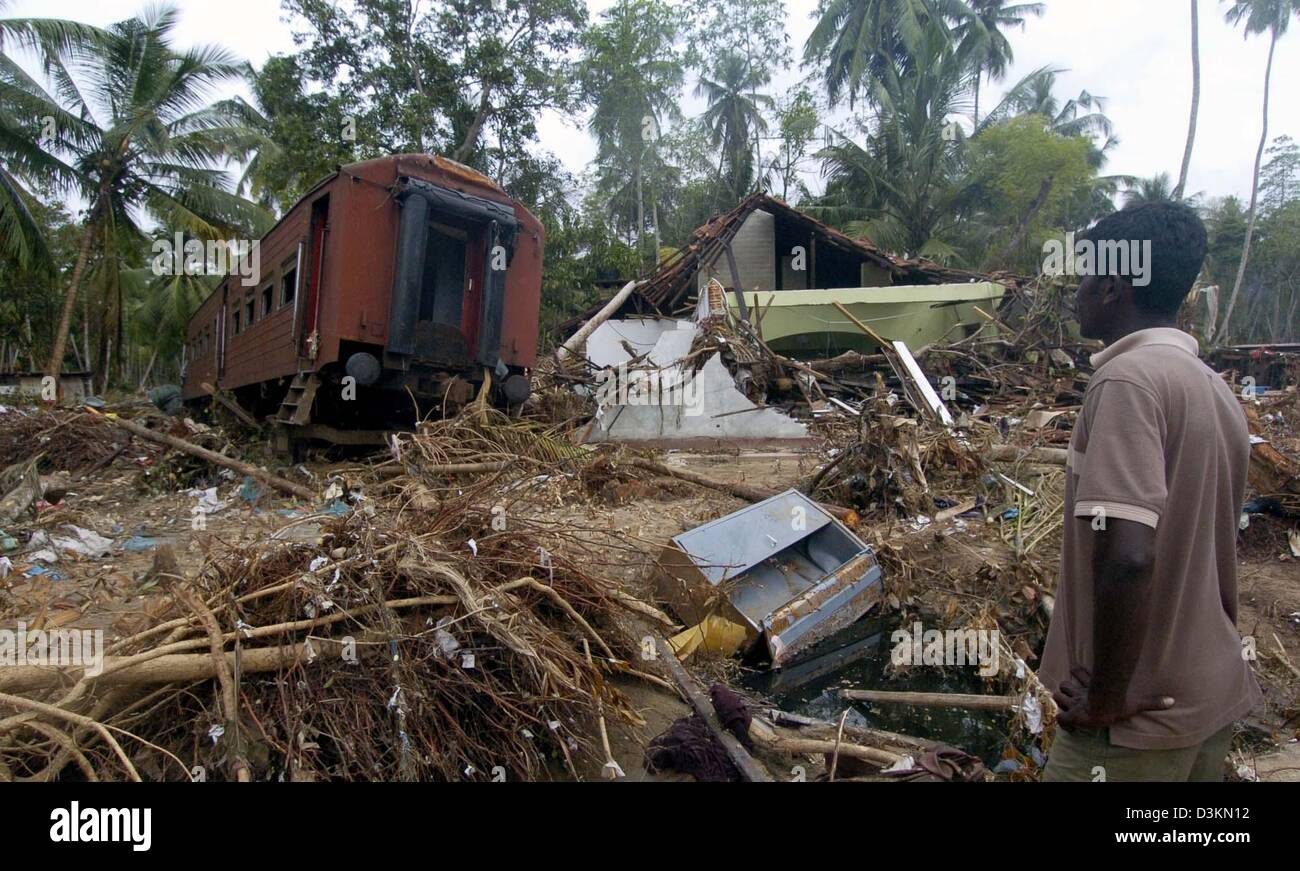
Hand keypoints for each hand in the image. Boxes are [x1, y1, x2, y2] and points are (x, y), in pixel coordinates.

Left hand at [1053, 666, 1173, 729]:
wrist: (1105, 708)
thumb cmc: (1119, 704)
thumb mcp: (1136, 703)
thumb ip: (1152, 702)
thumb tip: (1172, 701)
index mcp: (1091, 687)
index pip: (1078, 671)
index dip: (1077, 673)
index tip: (1077, 675)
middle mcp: (1080, 693)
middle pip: (1065, 684)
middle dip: (1067, 691)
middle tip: (1073, 697)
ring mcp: (1074, 703)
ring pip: (1059, 696)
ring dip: (1063, 702)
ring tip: (1070, 709)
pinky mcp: (1070, 715)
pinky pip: (1060, 718)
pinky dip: (1063, 722)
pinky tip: (1070, 727)